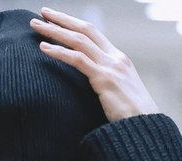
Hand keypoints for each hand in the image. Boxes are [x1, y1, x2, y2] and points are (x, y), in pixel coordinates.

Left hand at [30, 7, 159, 121]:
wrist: (145, 128)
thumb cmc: (131, 118)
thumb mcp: (118, 95)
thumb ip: (105, 85)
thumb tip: (90, 90)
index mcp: (119, 59)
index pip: (94, 34)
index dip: (74, 25)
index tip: (57, 19)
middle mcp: (115, 58)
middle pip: (85, 30)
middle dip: (62, 19)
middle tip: (43, 12)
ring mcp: (111, 67)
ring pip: (79, 40)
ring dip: (55, 31)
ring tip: (36, 26)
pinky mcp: (104, 79)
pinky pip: (77, 60)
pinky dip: (59, 52)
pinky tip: (44, 48)